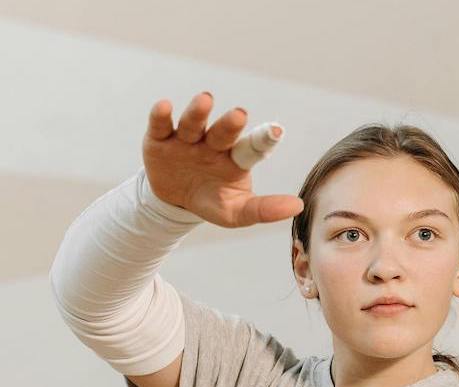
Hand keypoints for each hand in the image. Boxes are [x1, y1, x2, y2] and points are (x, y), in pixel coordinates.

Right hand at [142, 91, 303, 227]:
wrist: (175, 202)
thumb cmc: (212, 201)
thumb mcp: (237, 213)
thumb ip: (265, 210)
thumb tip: (298, 206)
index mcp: (235, 158)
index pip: (253, 147)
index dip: (264, 138)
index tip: (277, 130)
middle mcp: (214, 143)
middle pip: (224, 132)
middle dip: (230, 123)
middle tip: (239, 115)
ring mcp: (187, 139)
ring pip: (193, 123)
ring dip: (198, 112)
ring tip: (205, 100)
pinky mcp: (160, 139)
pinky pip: (161, 124)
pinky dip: (161, 115)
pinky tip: (165, 107)